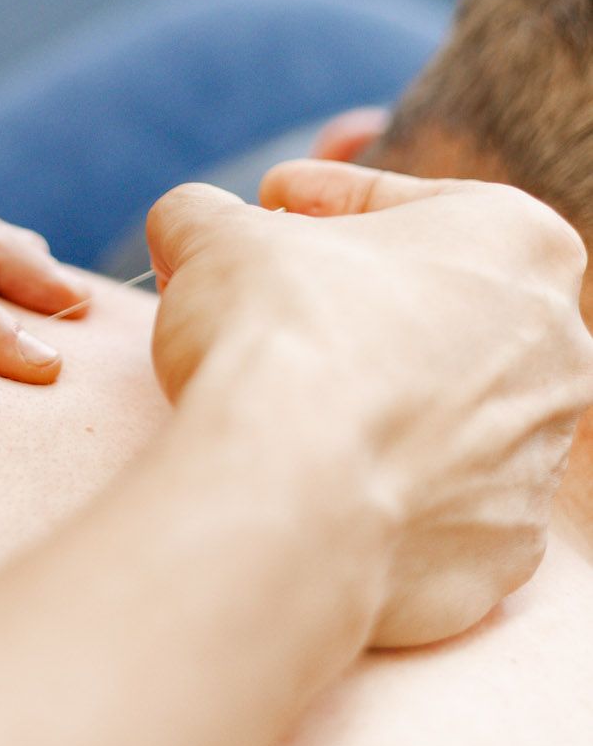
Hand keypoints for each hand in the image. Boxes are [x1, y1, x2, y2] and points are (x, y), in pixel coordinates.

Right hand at [146, 162, 592, 647]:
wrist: (296, 498)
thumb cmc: (278, 334)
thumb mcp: (214, 232)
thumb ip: (210, 213)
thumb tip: (190, 223)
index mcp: (518, 242)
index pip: (408, 202)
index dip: (323, 198)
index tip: (269, 205)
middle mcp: (558, 348)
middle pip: (440, 305)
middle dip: (359, 297)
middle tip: (273, 298)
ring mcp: (540, 457)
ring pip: (447, 408)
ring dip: (376, 394)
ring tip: (287, 397)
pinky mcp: (505, 548)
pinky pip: (437, 502)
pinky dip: (380, 485)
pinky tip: (316, 477)